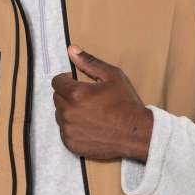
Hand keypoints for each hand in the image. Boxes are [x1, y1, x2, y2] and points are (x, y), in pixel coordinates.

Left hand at [51, 45, 152, 161]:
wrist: (137, 134)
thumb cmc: (126, 104)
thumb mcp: (112, 76)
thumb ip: (89, 62)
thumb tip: (71, 50)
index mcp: (76, 94)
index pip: (57, 82)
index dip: (67, 80)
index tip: (79, 84)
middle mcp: (68, 112)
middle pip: (57, 98)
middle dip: (68, 96)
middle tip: (87, 99)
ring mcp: (68, 130)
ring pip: (59, 115)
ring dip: (69, 112)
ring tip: (89, 113)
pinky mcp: (71, 144)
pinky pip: (64, 131)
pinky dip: (73, 128)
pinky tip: (89, 126)